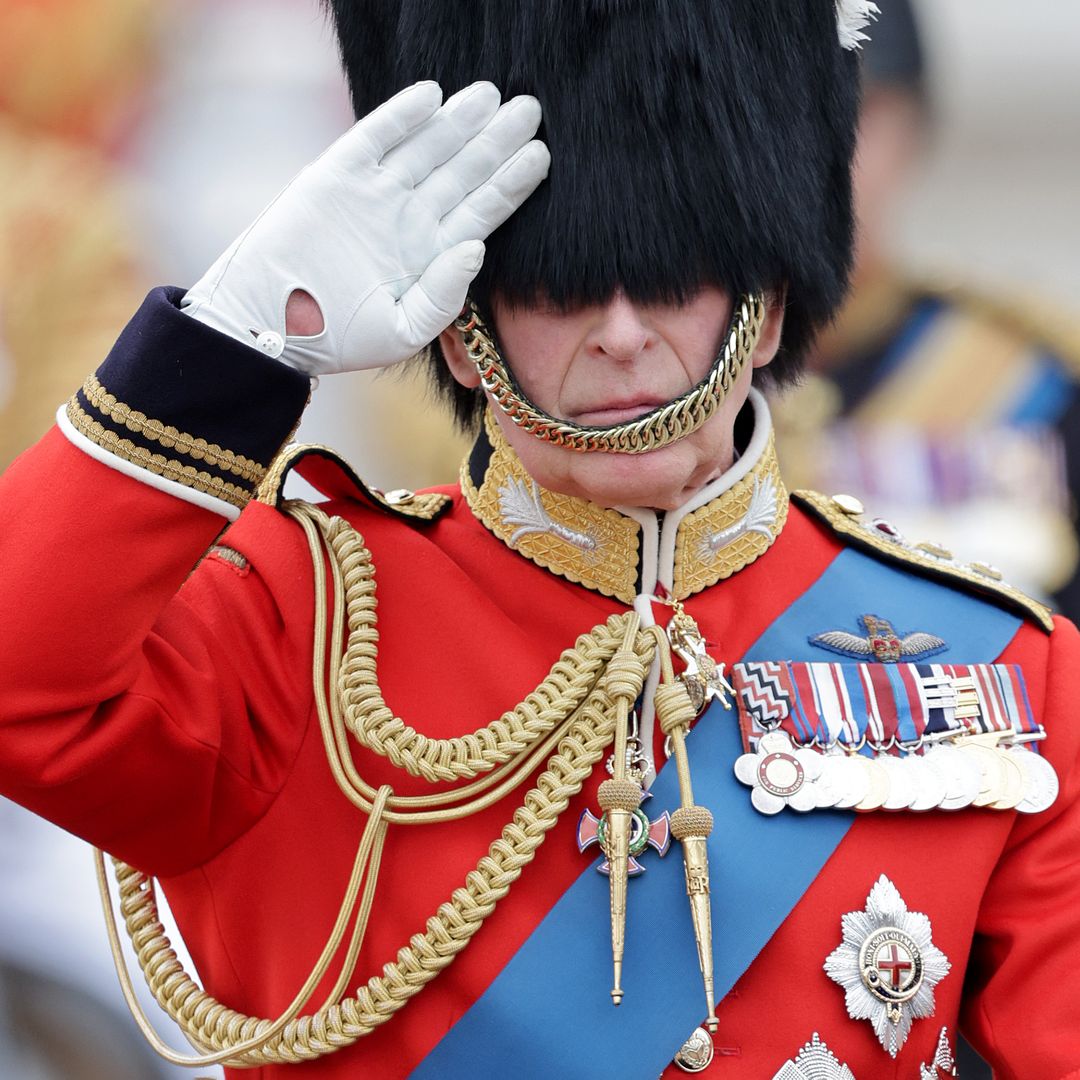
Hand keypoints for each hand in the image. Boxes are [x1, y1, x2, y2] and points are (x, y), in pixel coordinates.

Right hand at [181, 81, 548, 375]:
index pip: (481, 209)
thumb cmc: (339, 337)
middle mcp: (410, 217)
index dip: (511, 183)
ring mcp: (375, 192)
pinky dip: (401, 116)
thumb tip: (476, 248)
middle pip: (463, 171)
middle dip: (496, 141)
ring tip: (492, 95)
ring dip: (459, 122)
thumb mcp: (402, 330)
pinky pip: (375, 137)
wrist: (272, 324)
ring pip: (427, 147)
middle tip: (530, 110)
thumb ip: (443, 296)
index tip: (540, 157)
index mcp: (431, 252)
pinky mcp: (338, 174)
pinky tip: (433, 95)